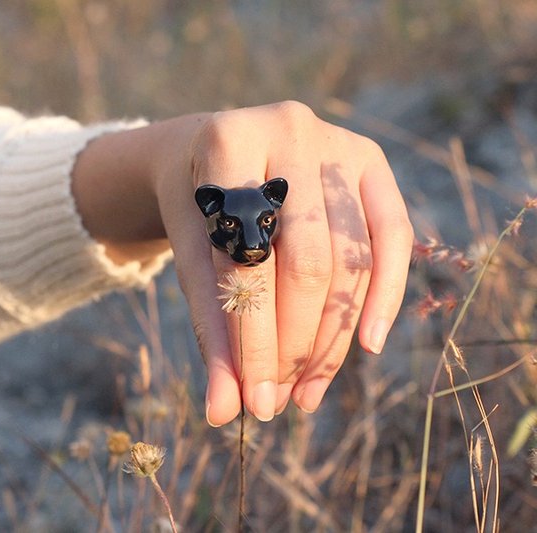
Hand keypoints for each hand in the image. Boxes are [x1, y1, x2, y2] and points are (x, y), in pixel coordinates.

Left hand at [153, 102, 412, 424]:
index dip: (251, 340)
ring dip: (333, 336)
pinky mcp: (370, 157)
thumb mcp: (190, 256)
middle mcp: (288, 130)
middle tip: (278, 400)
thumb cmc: (199, 208)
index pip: (245, 262)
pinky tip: (367, 345)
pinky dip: (384, 294)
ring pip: (350, 258)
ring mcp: (336, 140)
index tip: (251, 403)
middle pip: (306, 263)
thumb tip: (222, 411)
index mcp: (228, 142)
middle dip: (294, 344)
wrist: (212, 151)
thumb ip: (210, 326)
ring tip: (308, 390)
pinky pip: (392, 235)